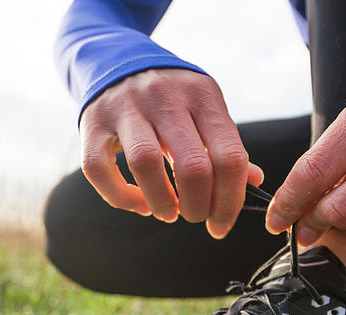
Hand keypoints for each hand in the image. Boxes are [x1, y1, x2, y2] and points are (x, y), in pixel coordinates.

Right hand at [80, 69, 263, 237]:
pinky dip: (120, 197)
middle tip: (195, 216)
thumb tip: (254, 183)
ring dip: (161, 202)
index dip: (231, 200)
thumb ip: (225, 145)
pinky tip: (138, 203)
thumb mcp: (203, 108)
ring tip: (167, 213)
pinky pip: (99, 170)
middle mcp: (163, 96)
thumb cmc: (169, 97)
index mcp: (201, 95)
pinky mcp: (91, 123)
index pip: (229, 156)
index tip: (222, 223)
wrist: (116, 59)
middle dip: (198, 206)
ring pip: (146, 164)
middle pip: (192, 166)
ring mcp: (125, 107)